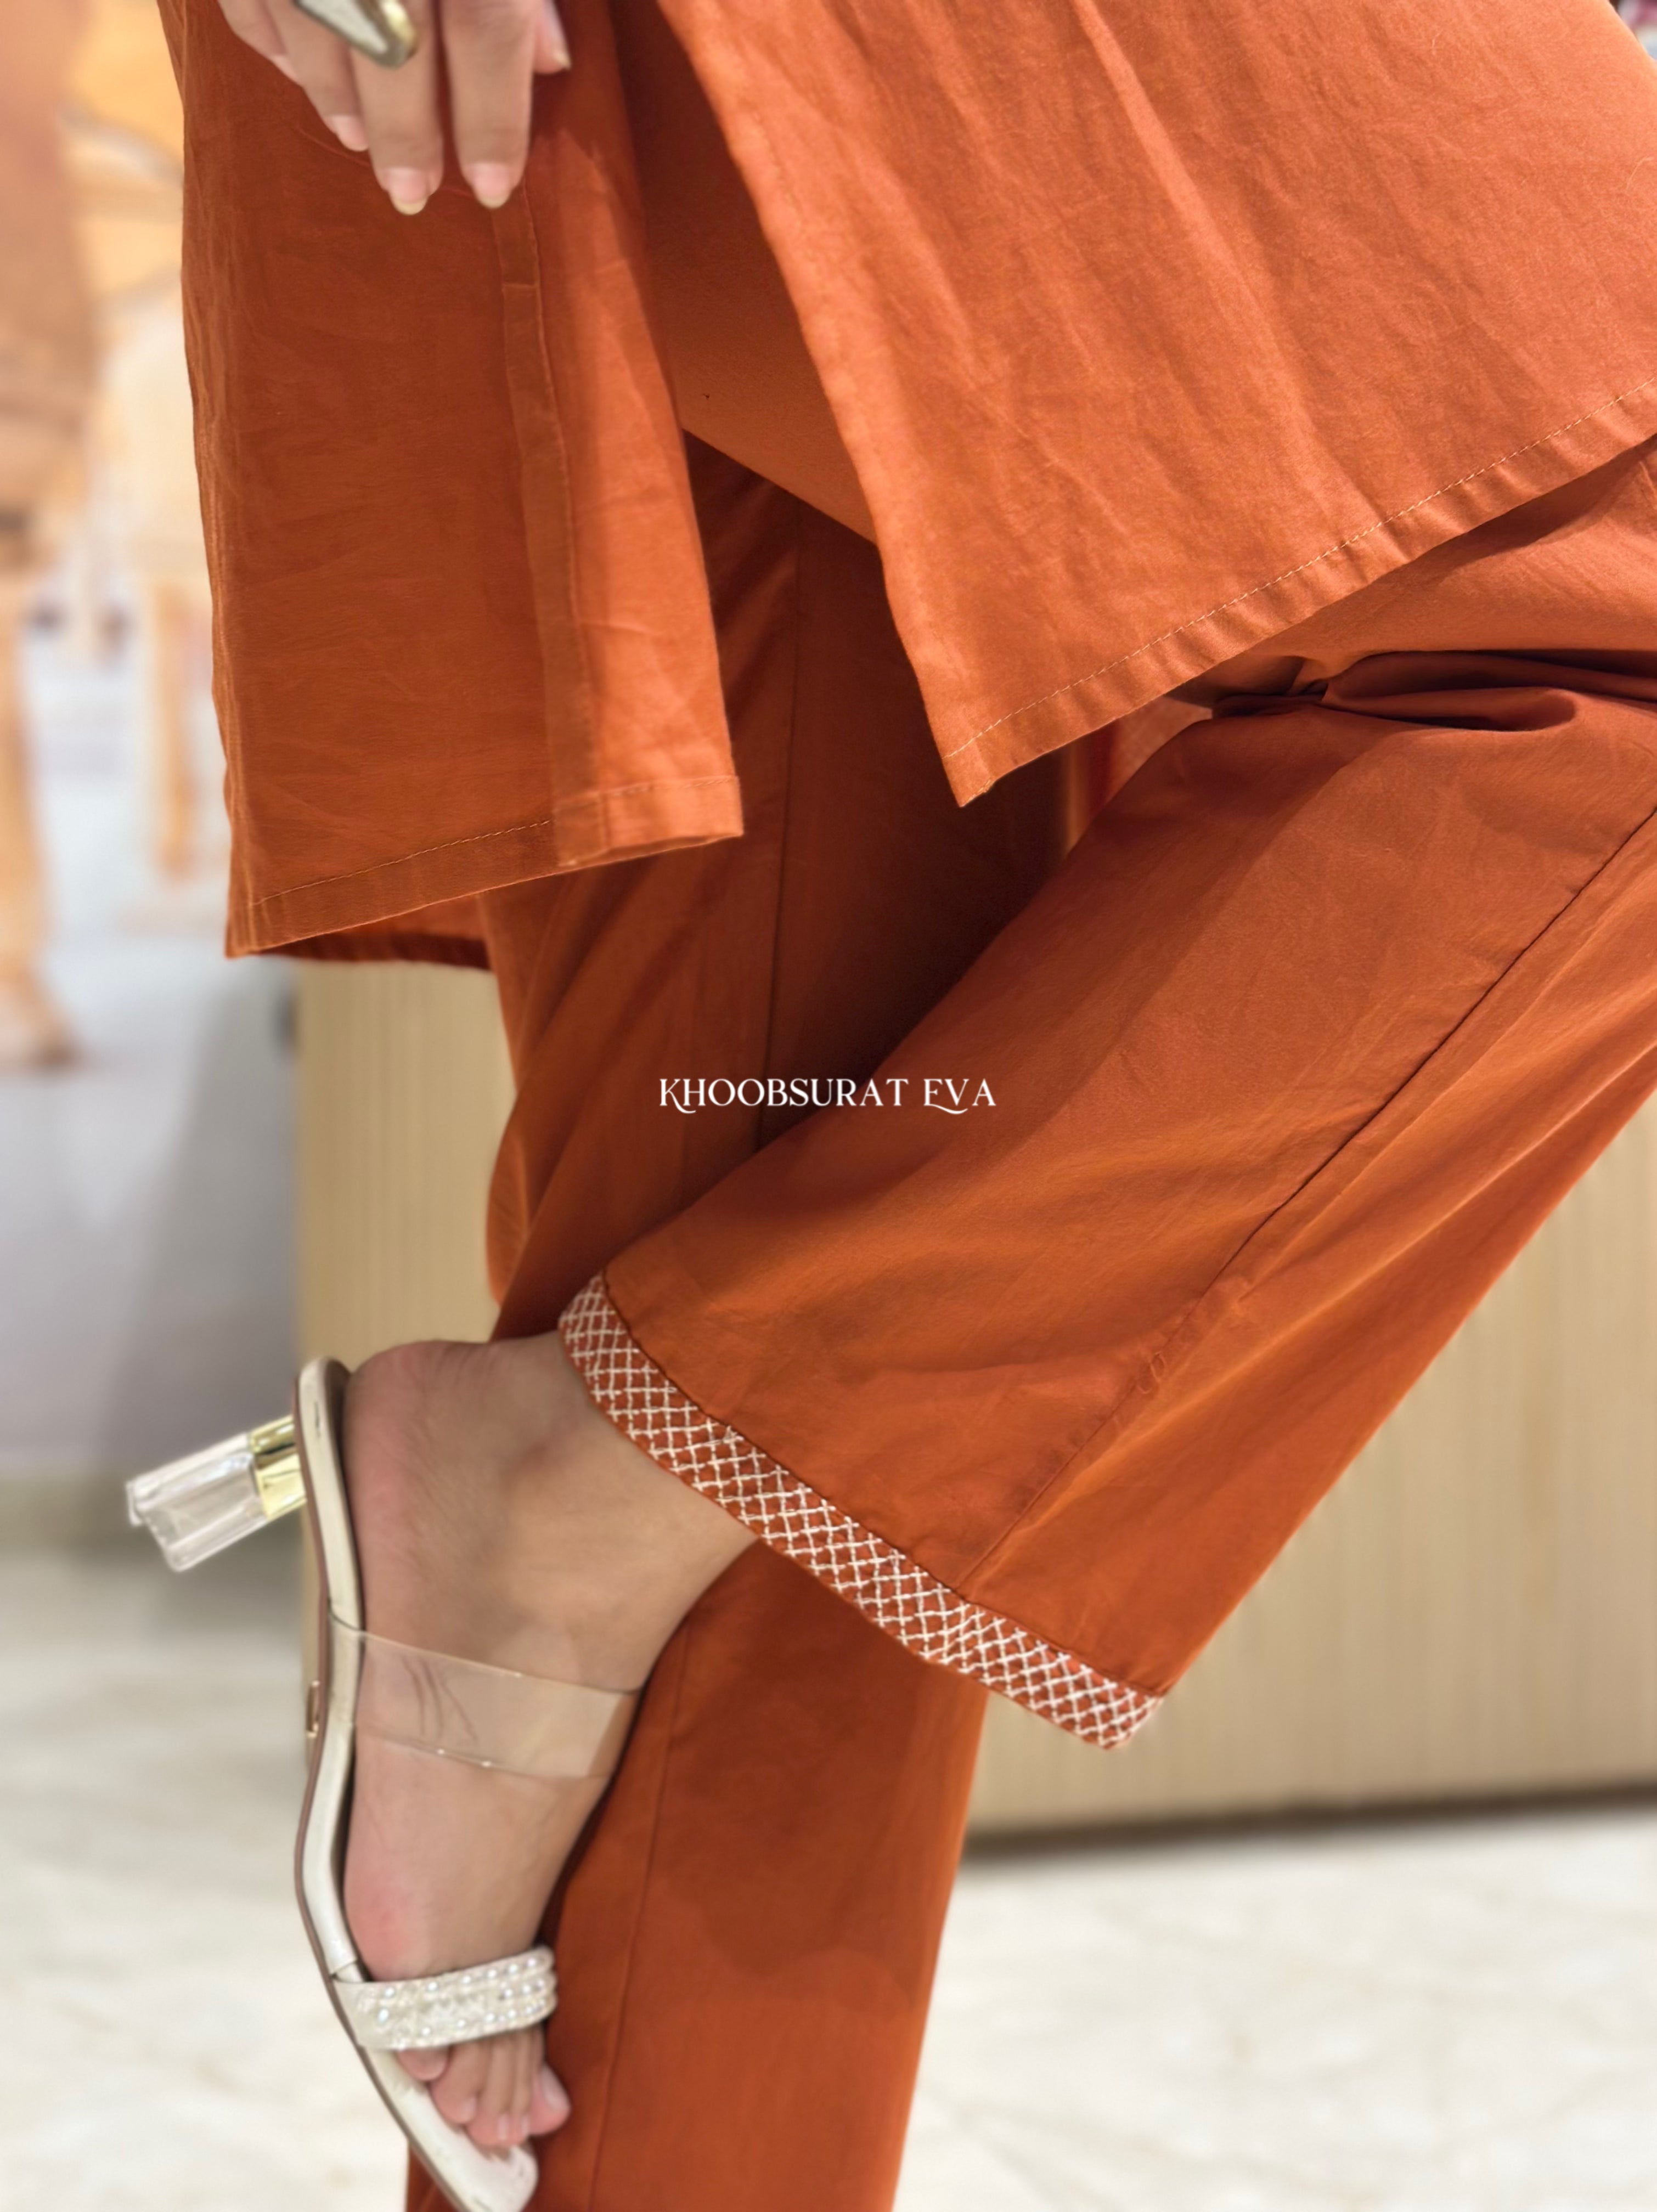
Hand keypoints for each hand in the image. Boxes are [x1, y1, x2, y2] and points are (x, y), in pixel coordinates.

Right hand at [217, 0, 570, 213]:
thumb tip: (550, 60)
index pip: (484, 25)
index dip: (492, 118)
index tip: (493, 188)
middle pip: (392, 48)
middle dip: (404, 132)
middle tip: (411, 191)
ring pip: (315, 28)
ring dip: (335, 94)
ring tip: (356, 139)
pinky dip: (273, 41)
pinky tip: (298, 71)